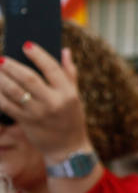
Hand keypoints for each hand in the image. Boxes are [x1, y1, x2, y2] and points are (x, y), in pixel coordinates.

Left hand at [0, 45, 93, 160]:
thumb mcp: (75, 96)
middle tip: (1, 58)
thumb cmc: (71, 117)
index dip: (38, 55)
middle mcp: (53, 102)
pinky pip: (6, 106)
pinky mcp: (26, 122)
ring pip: (14, 91)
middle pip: (29, 79)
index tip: (26, 44)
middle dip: (12, 66)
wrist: (67, 147)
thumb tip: (65, 50)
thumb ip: (69, 73)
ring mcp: (38, 113)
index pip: (52, 69)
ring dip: (1, 79)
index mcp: (68, 93)